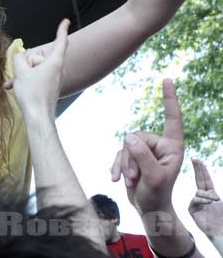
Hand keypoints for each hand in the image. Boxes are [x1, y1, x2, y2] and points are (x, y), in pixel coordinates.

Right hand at [10, 19, 68, 117]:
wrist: (38, 117)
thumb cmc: (32, 94)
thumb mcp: (20, 72)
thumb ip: (18, 59)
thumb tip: (19, 57)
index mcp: (54, 62)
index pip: (60, 41)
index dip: (62, 30)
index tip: (65, 21)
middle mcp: (57, 69)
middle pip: (40, 56)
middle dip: (26, 62)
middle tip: (18, 73)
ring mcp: (53, 79)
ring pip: (35, 69)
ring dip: (23, 74)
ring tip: (13, 83)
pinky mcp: (49, 88)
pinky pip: (36, 78)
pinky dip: (26, 81)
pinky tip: (14, 88)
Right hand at [111, 79, 183, 213]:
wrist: (148, 209)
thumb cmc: (157, 195)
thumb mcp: (153, 177)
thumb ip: (142, 156)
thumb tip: (129, 136)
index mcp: (172, 146)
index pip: (172, 119)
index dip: (170, 99)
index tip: (167, 80)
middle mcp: (158, 145)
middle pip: (137, 137)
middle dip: (131, 158)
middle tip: (135, 177)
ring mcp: (144, 150)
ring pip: (125, 145)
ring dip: (124, 165)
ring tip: (130, 181)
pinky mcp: (132, 156)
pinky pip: (118, 153)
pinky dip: (116, 166)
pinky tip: (115, 180)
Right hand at [188, 158, 222, 239]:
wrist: (221, 233)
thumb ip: (221, 195)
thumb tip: (218, 193)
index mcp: (212, 195)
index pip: (206, 179)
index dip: (201, 169)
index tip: (197, 160)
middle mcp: (203, 197)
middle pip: (200, 180)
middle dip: (198, 169)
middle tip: (195, 159)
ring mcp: (197, 203)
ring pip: (200, 192)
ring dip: (208, 195)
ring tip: (215, 201)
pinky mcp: (192, 210)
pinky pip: (195, 200)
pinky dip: (202, 200)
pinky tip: (208, 203)